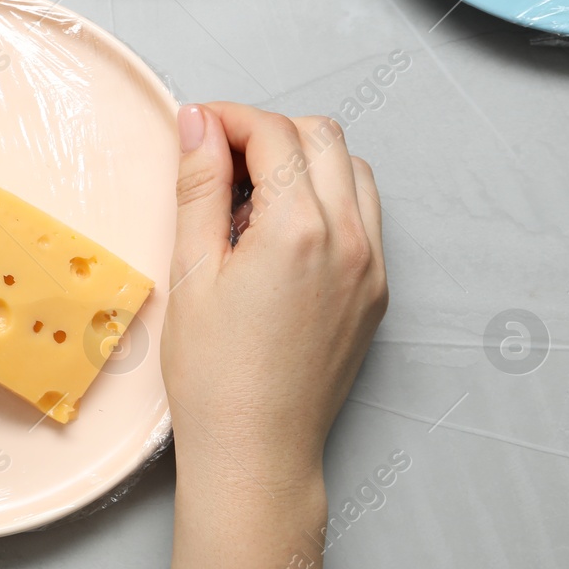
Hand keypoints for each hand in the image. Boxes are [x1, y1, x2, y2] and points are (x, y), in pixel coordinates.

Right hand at [150, 103, 387, 568]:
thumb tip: (197, 124)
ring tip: (250, 192)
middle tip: (217, 155)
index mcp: (299, 229)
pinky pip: (364, 214)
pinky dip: (327, 197)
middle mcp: (350, 238)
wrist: (258, 451)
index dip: (228, 117)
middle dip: (267, 130)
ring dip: (304, 159)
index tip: (194, 126)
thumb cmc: (215, 375)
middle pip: (321, 136)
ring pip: (352, 169)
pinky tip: (280, 228)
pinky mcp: (376, 291)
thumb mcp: (191, 271)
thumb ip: (199, 187)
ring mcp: (372, 265)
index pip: (272, 133)